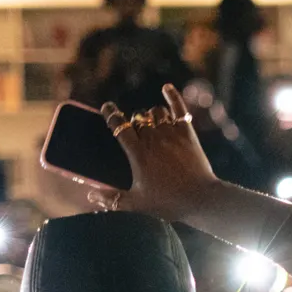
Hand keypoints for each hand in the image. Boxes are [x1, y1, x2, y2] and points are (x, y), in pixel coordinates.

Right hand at [99, 85, 219, 220]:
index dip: (111, 114)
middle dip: (134, 123)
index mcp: (138, 154)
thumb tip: (90, 195)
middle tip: (136, 134)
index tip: (107, 108)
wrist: (201, 199)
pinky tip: (166, 88)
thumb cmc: (168, 203)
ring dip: (150, 116)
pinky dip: (172, 97)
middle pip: (138, 119)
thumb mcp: (136, 203)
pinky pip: (179, 109)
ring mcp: (172, 134)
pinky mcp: (187, 133)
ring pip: (156, 112)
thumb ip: (112, 198)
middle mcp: (153, 139)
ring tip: (150, 125)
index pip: (119, 126)